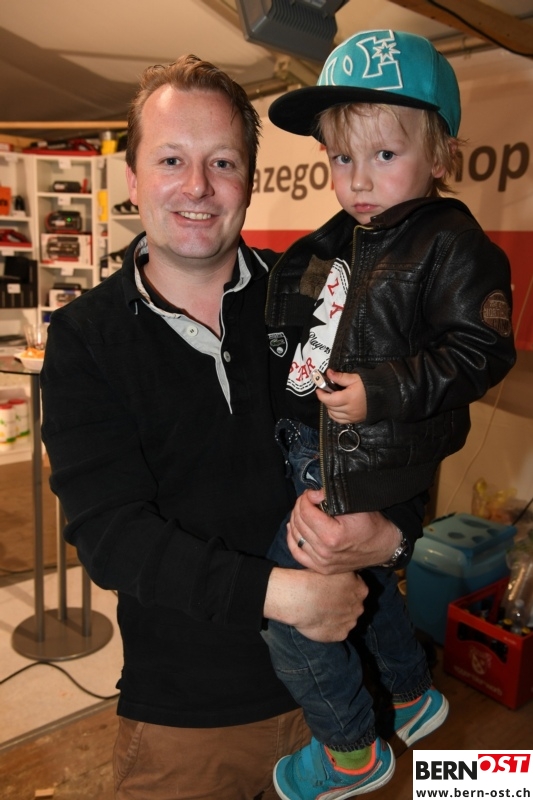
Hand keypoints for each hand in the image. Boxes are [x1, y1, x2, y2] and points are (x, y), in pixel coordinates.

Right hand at [264, 566, 367, 641]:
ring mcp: (351, 622)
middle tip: (325, 600)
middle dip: (343, 604)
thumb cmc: (313, 578)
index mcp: (361, 588)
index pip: (357, 588)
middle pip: (354, 605)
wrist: (301, 597)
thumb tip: (342, 576)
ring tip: (319, 612)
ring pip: (347, 620)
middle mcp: (359, 606)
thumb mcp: (333, 569)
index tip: (332, 589)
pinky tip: (317, 621)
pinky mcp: (341, 634)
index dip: (344, 589)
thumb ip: (343, 576)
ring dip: (337, 617)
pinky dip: (330, 628)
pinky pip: (338, 632)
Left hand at [287, 489, 401, 573]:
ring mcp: (321, 563)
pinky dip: (293, 538)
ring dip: (296, 519)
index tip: (313, 493)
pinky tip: (295, 527)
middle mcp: (324, 552)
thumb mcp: (355, 505)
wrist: (383, 546)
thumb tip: (314, 494)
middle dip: (300, 506)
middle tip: (308, 499)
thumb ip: (332, 498)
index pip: (305, 512)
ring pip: (295, 536)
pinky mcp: (321, 569)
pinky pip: (297, 552)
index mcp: (332, 536)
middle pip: (299, 522)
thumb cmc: (372, 524)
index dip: (306, 498)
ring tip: (304, 510)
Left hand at [316, 370, 366, 423]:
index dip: (321, 395)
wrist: (384, 395)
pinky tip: (337, 408)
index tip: (319, 389)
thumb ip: (340, 377)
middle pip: (330, 407)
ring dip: (329, 407)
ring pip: (333, 415)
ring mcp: (352, 417)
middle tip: (326, 392)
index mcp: (348, 398)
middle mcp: (349, 410)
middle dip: (325, 399)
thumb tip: (328, 373)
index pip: (329, 400)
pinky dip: (335, 415)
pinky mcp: (355, 420)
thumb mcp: (355, 378)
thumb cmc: (369, 385)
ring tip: (332, 400)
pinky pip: (340, 421)